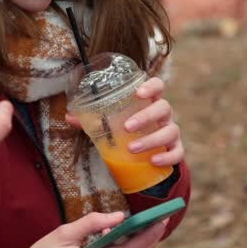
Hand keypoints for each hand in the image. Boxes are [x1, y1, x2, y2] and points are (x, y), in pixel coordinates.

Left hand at [65, 76, 183, 166]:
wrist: (148, 155)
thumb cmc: (128, 133)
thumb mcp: (110, 125)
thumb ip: (92, 120)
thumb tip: (69, 117)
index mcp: (149, 102)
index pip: (157, 86)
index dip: (151, 86)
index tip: (138, 92)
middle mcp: (163, 115)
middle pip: (163, 108)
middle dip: (145, 116)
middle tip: (126, 127)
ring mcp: (171, 132)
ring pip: (170, 131)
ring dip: (151, 139)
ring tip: (132, 148)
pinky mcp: (175, 150)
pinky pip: (178, 152)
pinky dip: (167, 157)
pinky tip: (154, 161)